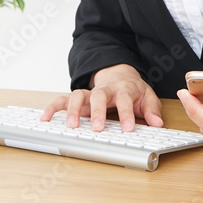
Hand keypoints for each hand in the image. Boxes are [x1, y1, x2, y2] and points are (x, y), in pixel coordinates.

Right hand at [41, 64, 163, 131]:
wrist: (119, 74)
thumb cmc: (132, 89)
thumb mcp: (147, 96)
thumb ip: (151, 110)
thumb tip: (157, 123)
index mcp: (123, 89)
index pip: (125, 100)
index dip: (126, 113)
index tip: (128, 128)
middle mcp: (104, 90)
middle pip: (99, 95)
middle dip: (97, 111)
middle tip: (97, 128)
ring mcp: (89, 93)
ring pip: (78, 96)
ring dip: (74, 110)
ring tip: (71, 126)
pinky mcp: (78, 97)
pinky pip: (63, 100)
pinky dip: (53, 108)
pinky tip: (45, 118)